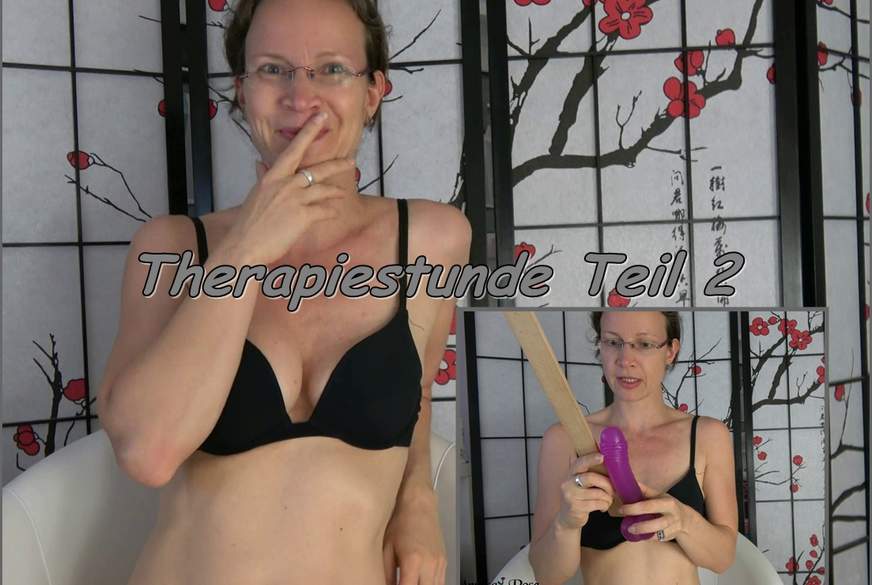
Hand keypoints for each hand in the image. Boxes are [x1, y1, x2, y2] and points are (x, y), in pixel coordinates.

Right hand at [225, 113, 356, 264]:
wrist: (245, 244)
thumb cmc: (249, 222)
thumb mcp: (255, 194)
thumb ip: (262, 177)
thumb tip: (260, 163)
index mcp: (272, 176)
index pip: (293, 149)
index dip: (308, 132)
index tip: (320, 116)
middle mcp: (285, 184)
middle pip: (317, 169)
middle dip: (337, 164)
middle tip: (350, 160)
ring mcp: (295, 199)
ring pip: (323, 190)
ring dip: (335, 192)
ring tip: (342, 192)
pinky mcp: (303, 216)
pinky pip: (324, 210)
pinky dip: (330, 211)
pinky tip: (332, 213)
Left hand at [383, 488, 445, 584]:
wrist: (419, 505)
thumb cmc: (400, 523)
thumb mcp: (387, 548)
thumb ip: (387, 573)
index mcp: (412, 561)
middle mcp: (429, 564)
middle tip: (403, 584)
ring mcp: (439, 563)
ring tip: (411, 582)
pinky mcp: (444, 561)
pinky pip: (440, 582)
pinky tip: (420, 582)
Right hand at [555, 452, 613, 530]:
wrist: (568, 519)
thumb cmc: (579, 498)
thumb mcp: (579, 484)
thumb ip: (587, 473)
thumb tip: (604, 460)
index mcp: (570, 474)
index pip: (580, 463)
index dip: (590, 459)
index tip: (602, 457)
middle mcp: (568, 483)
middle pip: (591, 478)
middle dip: (607, 484)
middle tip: (613, 490)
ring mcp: (570, 495)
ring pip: (597, 493)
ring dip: (608, 498)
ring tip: (608, 501)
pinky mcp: (575, 507)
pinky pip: (597, 504)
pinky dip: (604, 506)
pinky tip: (603, 508)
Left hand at [618, 482, 687, 541]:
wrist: (686, 519)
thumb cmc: (667, 505)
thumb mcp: (659, 495)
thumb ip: (645, 491)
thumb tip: (629, 481)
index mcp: (667, 503)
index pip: (649, 506)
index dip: (634, 508)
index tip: (622, 509)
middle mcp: (671, 516)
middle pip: (656, 523)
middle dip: (641, 526)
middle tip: (628, 526)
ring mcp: (673, 528)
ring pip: (658, 533)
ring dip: (644, 534)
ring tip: (631, 531)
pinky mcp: (671, 536)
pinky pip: (658, 539)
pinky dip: (649, 538)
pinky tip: (640, 536)